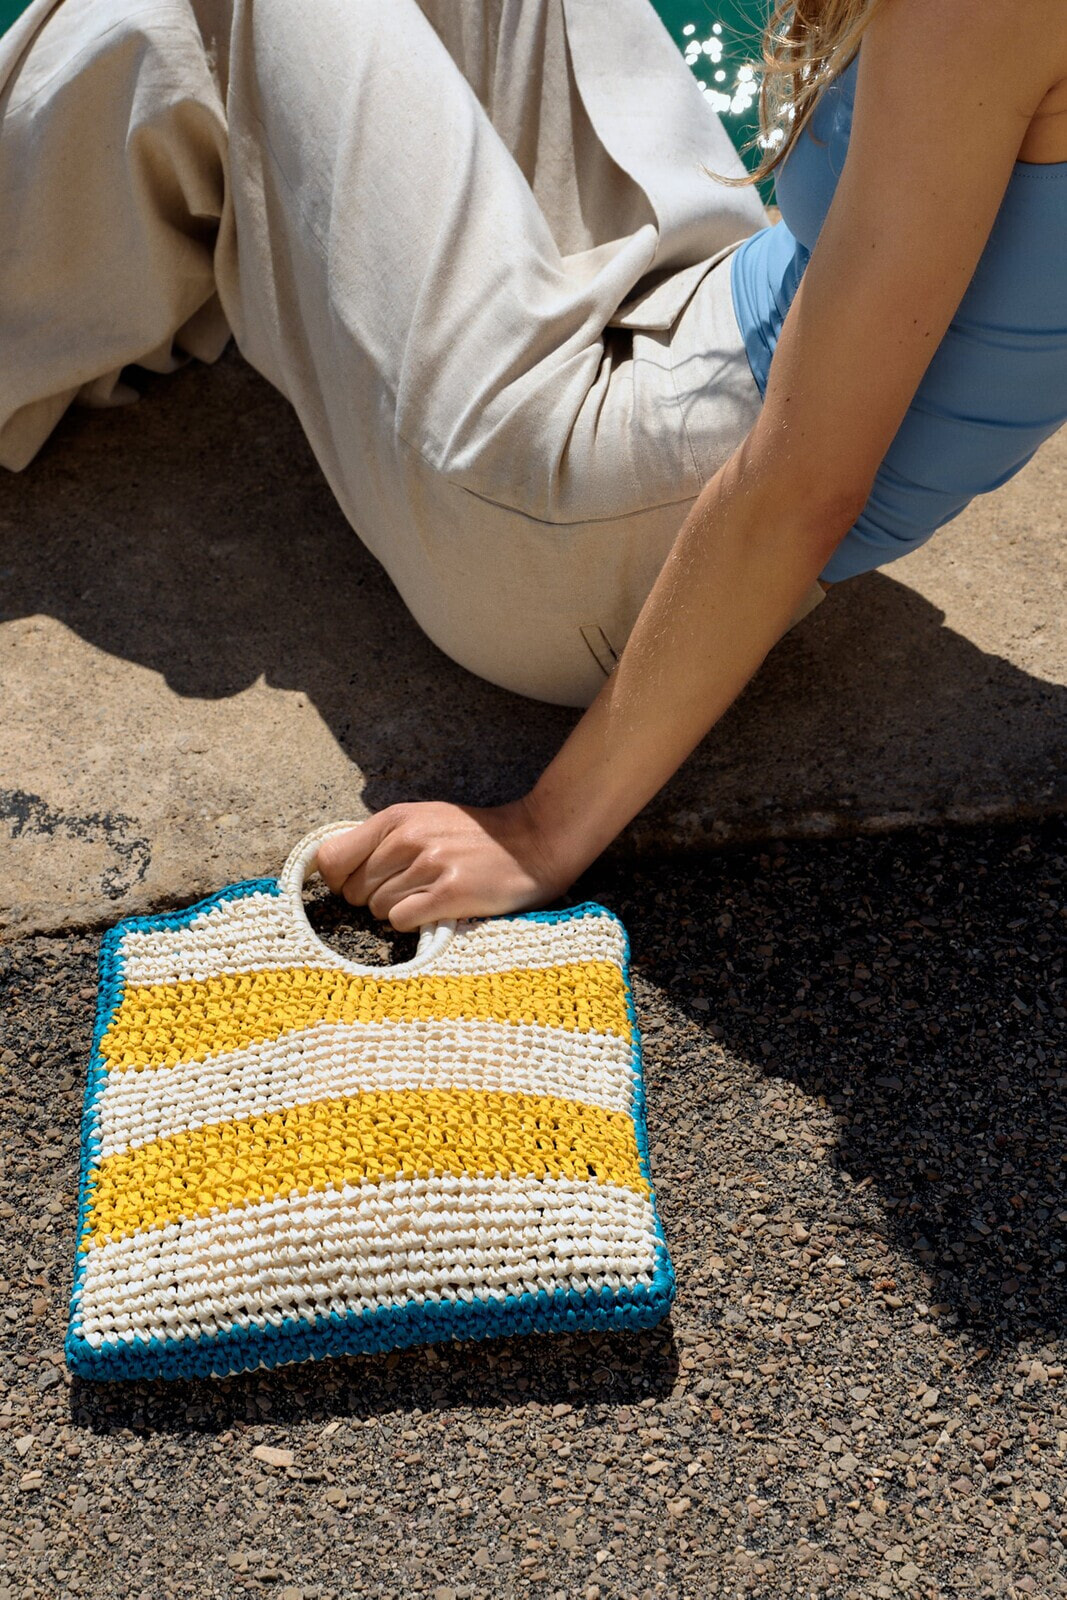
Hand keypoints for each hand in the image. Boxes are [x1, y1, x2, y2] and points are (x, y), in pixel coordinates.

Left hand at [314, 799, 570, 930]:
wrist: (533, 843)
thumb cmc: (474, 837)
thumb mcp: (423, 820)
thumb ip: (381, 839)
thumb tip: (334, 870)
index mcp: (396, 818)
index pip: (330, 858)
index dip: (338, 880)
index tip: (357, 885)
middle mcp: (409, 838)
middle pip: (353, 891)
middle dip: (373, 898)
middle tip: (407, 891)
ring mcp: (430, 865)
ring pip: (377, 909)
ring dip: (397, 911)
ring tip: (428, 897)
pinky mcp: (450, 894)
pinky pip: (402, 921)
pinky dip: (414, 924)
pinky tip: (436, 911)